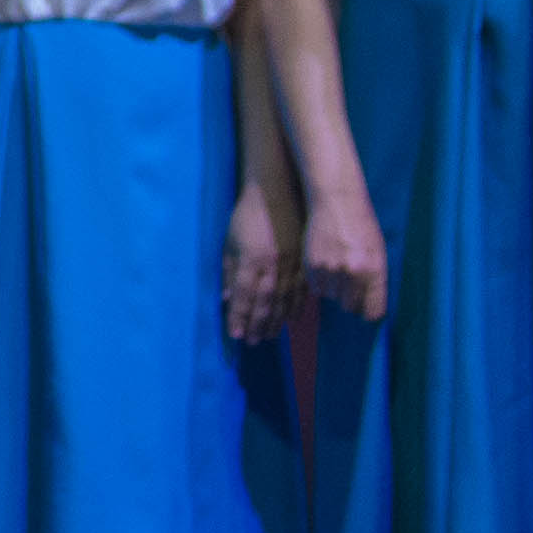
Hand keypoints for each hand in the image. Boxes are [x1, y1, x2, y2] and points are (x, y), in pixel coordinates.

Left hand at [220, 191, 289, 346]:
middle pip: (265, 302)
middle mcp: (272, 264)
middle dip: (258, 324)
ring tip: (269, 335)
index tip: (236, 335)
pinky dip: (297, 307)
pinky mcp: (305, 259)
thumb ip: (229, 272)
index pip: (244, 295)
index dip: (240, 317)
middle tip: (253, 341)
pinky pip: (302, 289)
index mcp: (251, 259)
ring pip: (285, 299)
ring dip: (276, 320)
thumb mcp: (230, 242)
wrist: (276, 191)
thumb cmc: (247, 216)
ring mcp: (292, 262)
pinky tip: (291, 319)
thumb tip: (226, 299)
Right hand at [301, 183, 390, 322]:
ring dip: (334, 288)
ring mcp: (330, 270)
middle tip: (350, 281)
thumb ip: (374, 280)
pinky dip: (320, 281)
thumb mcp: (378, 251)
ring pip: (332, 297)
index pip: (373, 311)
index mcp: (374, 271)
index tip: (367, 310)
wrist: (337, 201)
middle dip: (351, 298)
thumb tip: (369, 308)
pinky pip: (316, 288)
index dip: (370, 312)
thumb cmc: (362, 225)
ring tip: (337, 266)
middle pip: (350, 307)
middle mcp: (352, 274)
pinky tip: (325, 262)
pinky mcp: (312, 266)